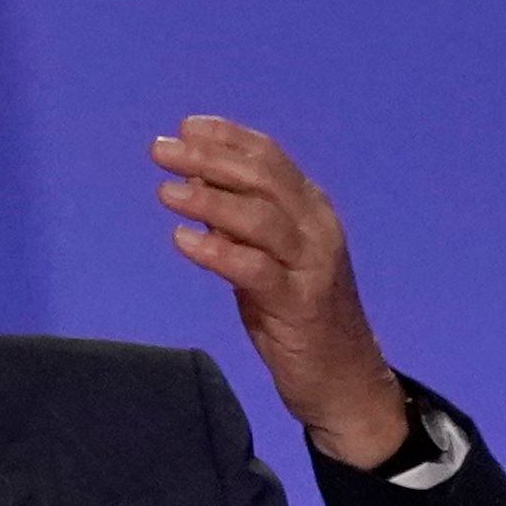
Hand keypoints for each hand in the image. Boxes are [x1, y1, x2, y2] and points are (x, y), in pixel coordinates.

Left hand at [152, 118, 408, 468]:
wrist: (343, 378)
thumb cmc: (298, 315)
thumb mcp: (267, 257)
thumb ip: (237, 221)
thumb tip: (194, 180)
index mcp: (312, 209)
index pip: (270, 157)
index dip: (227, 137)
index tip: (185, 127)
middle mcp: (318, 228)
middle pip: (262, 178)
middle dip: (209, 158)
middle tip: (161, 150)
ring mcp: (312, 266)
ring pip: (260, 218)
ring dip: (208, 199)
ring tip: (165, 192)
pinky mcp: (300, 304)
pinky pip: (255, 269)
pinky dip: (217, 251)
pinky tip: (183, 240)